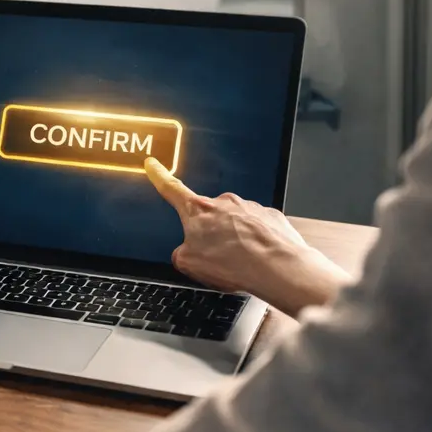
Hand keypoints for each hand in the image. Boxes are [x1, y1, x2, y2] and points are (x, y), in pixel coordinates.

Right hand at [144, 158, 349, 317]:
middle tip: (217, 258)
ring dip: (236, 240)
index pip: (172, 189)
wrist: (277, 267)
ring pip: (235, 224)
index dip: (160, 176)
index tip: (154, 165)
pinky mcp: (271, 217)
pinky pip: (258, 229)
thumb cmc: (233, 263)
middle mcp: (223, 202)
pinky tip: (259, 260)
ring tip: (241, 263)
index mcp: (197, 210)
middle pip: (209, 216)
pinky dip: (257, 243)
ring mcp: (249, 207)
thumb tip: (187, 252)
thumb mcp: (190, 264)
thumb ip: (182, 253)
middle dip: (211, 234)